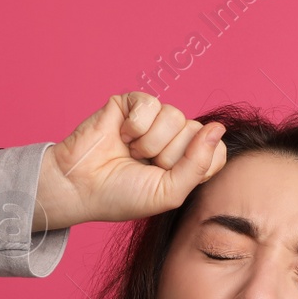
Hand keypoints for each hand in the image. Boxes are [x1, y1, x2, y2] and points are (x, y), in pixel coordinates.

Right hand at [33, 92, 228, 229]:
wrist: (79, 185)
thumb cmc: (121, 195)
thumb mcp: (168, 192)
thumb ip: (198, 164)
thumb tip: (218, 127)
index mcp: (186, 162)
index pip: (217, 151)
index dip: (198, 163)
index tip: (171, 176)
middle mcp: (174, 138)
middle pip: (197, 132)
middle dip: (169, 156)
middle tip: (144, 166)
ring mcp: (154, 120)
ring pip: (175, 116)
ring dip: (149, 143)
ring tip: (131, 153)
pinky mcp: (133, 104)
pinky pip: (152, 104)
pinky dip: (135, 126)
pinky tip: (121, 136)